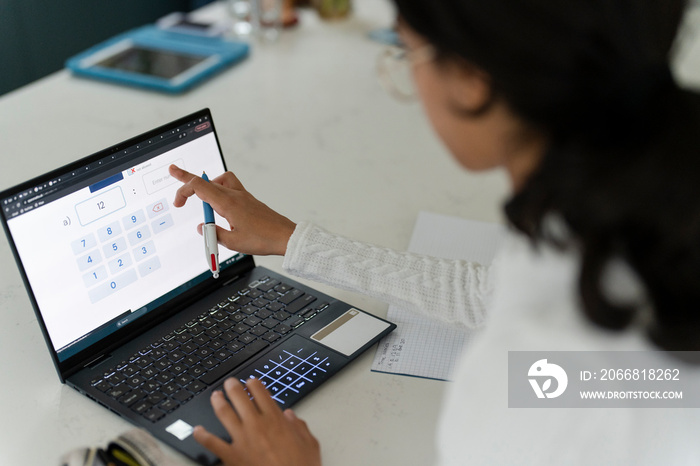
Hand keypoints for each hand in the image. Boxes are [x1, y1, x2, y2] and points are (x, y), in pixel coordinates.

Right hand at [169, 165, 295, 255]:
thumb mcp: (233, 243)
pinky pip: (231, 187)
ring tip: (200, 197)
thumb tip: (202, 228)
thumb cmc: (263, 239)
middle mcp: (235, 195)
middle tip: (173, 171)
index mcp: (228, 203)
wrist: (285, 236)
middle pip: (206, 180)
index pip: (199, 187)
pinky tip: (220, 206)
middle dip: (187, 178)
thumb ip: (214, 234)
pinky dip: (221, 190)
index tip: (178, 203)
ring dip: (208, 184)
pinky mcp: (249, 200)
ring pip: (221, 180)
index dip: (184, 191)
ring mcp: (243, 196)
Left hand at [194, 378, 320, 465]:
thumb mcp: (310, 444)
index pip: (261, 393)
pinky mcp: (232, 456)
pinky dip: (202, 436)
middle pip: (239, 397)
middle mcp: (257, 425)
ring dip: (218, 401)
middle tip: (229, 383)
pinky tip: (197, 430)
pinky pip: (212, 443)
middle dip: (233, 387)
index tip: (251, 382)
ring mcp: (242, 440)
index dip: (254, 384)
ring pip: (224, 413)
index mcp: (276, 419)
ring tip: (215, 396)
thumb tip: (292, 416)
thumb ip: (300, 426)